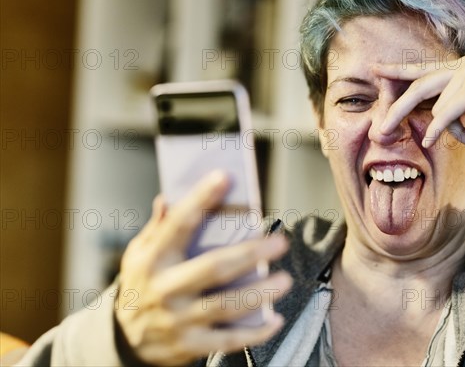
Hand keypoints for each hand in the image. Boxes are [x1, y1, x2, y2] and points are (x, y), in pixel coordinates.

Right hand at [115, 171, 291, 365]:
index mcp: (152, 260)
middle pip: (214, 268)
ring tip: (285, 280)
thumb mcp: (137, 254)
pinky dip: (255, 334)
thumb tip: (167, 198)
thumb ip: (157, 228)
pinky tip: (275, 321)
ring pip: (226, 306)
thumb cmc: (141, 285)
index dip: (201, 199)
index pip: (178, 224)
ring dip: (260, 293)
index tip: (224, 177)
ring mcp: (178, 320)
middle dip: (250, 254)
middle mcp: (165, 289)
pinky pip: (228, 341)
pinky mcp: (190, 345)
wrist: (122, 339)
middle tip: (280, 242)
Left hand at [375, 56, 464, 148]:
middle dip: (395, 107)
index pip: (423, 69)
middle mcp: (461, 66)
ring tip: (436, 139)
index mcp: (461, 68)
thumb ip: (458, 114)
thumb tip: (436, 130)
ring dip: (434, 128)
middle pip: (417, 85)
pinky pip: (445, 113)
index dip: (398, 70)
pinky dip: (438, 130)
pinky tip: (431, 141)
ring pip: (432, 105)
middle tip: (380, 128)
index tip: (375, 69)